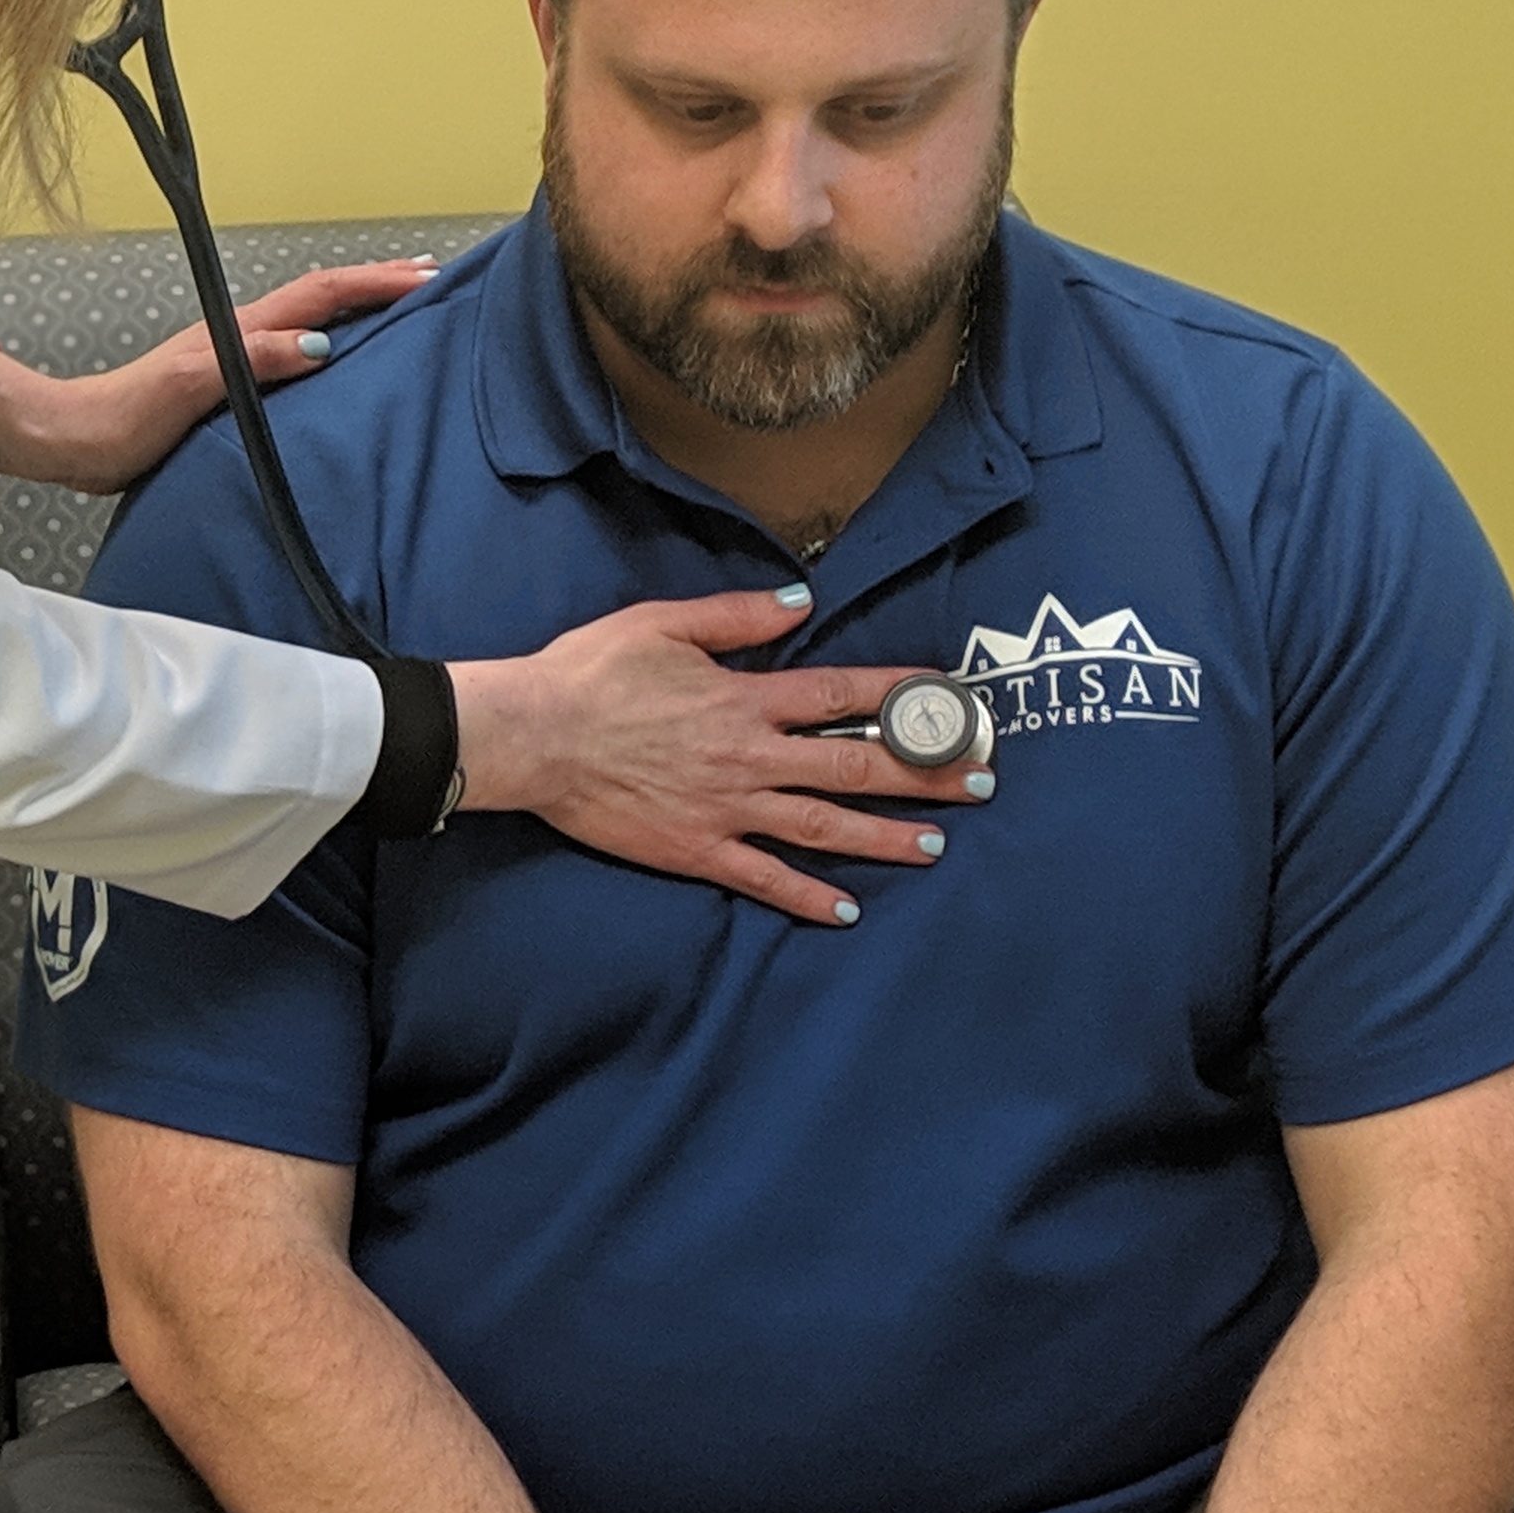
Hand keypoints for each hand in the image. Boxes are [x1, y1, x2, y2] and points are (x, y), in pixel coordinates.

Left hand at [0, 262, 434, 494]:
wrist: (68, 442)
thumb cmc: (119, 421)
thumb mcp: (188, 388)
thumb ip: (251, 362)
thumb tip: (319, 342)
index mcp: (239, 331)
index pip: (322, 295)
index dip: (374, 282)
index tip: (425, 278)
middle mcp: (242, 337)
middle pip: (323, 297)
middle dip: (378, 282)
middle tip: (431, 278)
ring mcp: (234, 360)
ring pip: (311, 321)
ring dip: (358, 308)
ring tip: (402, 306)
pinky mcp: (226, 390)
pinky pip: (293, 354)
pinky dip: (331, 343)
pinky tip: (341, 361)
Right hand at [451, 587, 994, 923]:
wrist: (533, 737)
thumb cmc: (590, 673)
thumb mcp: (662, 622)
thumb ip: (736, 615)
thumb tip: (801, 602)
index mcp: (744, 697)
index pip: (842, 695)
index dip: (904, 696)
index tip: (954, 700)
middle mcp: (750, 755)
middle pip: (855, 765)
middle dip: (924, 773)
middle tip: (980, 782)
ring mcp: (727, 808)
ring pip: (824, 827)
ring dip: (885, 835)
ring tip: (937, 845)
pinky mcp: (697, 849)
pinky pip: (764, 878)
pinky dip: (808, 896)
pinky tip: (849, 909)